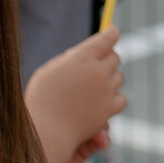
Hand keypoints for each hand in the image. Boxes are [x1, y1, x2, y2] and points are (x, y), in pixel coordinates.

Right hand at [25, 26, 125, 162]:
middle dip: (107, 59)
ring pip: (119, 77)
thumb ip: (71, 59)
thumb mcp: (50, 70)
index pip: (108, 38)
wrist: (46, 130)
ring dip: (109, 79)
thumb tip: (86, 53)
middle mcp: (98, 71)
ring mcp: (106, 90)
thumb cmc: (42, 99)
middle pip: (115, 57)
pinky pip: (122, 98)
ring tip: (92, 87)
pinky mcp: (109, 109)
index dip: (111, 33)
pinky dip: (114, 98)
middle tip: (95, 66)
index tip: (112, 31)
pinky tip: (102, 101)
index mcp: (83, 57)